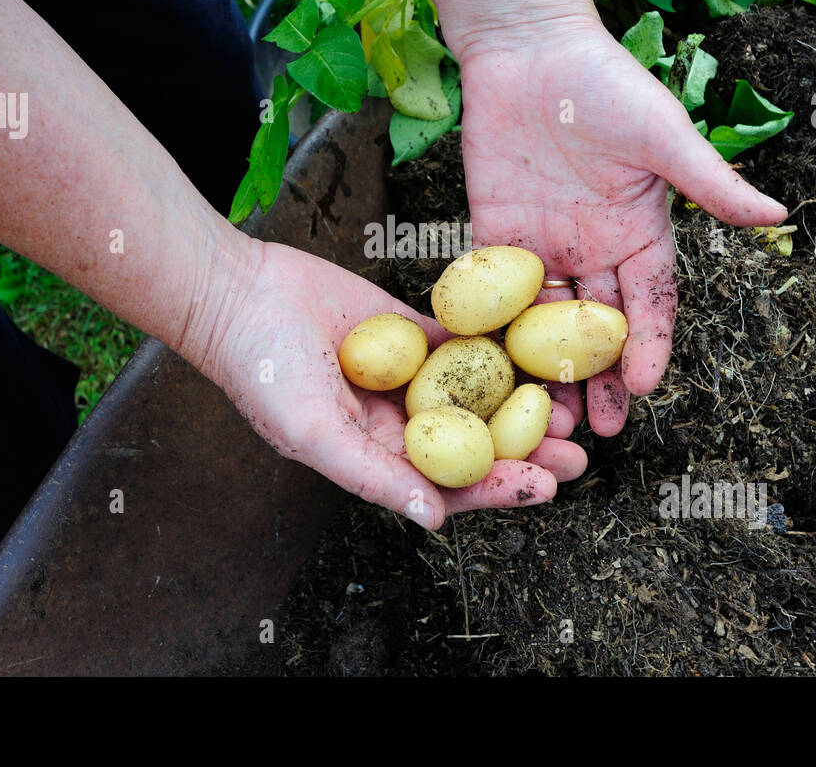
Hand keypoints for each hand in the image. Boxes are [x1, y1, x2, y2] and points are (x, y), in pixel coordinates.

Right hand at [190, 241, 587, 528]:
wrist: (239, 295)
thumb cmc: (263, 373)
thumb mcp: (315, 435)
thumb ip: (373, 478)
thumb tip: (434, 520)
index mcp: (378, 456)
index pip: (450, 483)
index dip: (500, 487)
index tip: (545, 484)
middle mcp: (399, 421)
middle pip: (477, 441)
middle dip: (527, 449)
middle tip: (576, 451)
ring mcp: (408, 374)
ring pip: (479, 394)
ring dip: (522, 400)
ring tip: (565, 400)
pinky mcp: (409, 329)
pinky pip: (462, 340)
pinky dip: (498, 345)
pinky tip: (535, 347)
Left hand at [455, 9, 787, 435]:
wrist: (528, 48)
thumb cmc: (605, 84)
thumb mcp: (664, 136)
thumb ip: (709, 183)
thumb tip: (777, 216)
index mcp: (639, 234)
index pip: (649, 305)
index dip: (647, 347)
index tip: (643, 389)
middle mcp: (593, 251)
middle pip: (597, 331)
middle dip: (598, 381)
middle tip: (595, 431)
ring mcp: (542, 247)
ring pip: (544, 325)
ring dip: (545, 372)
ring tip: (543, 419)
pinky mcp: (493, 236)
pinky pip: (494, 294)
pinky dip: (492, 331)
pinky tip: (488, 370)